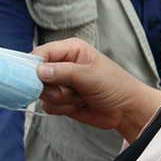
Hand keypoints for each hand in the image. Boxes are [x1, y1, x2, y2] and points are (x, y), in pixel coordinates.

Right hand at [33, 38, 160, 142]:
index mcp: (70, 50)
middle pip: (37, 75)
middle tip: (68, 89)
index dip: (35, 66)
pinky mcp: (61, 100)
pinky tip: (78, 104)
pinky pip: (48, 105)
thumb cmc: (114, 85)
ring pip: (43, 93)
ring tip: (80, 96)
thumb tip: (39, 71)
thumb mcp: (89, 75)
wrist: (125, 110)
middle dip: (52, 86)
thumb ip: (63, 72)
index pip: (41, 53)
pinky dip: (63, 108)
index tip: (37, 79)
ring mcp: (60, 83)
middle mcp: (62, 64)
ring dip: (61, 99)